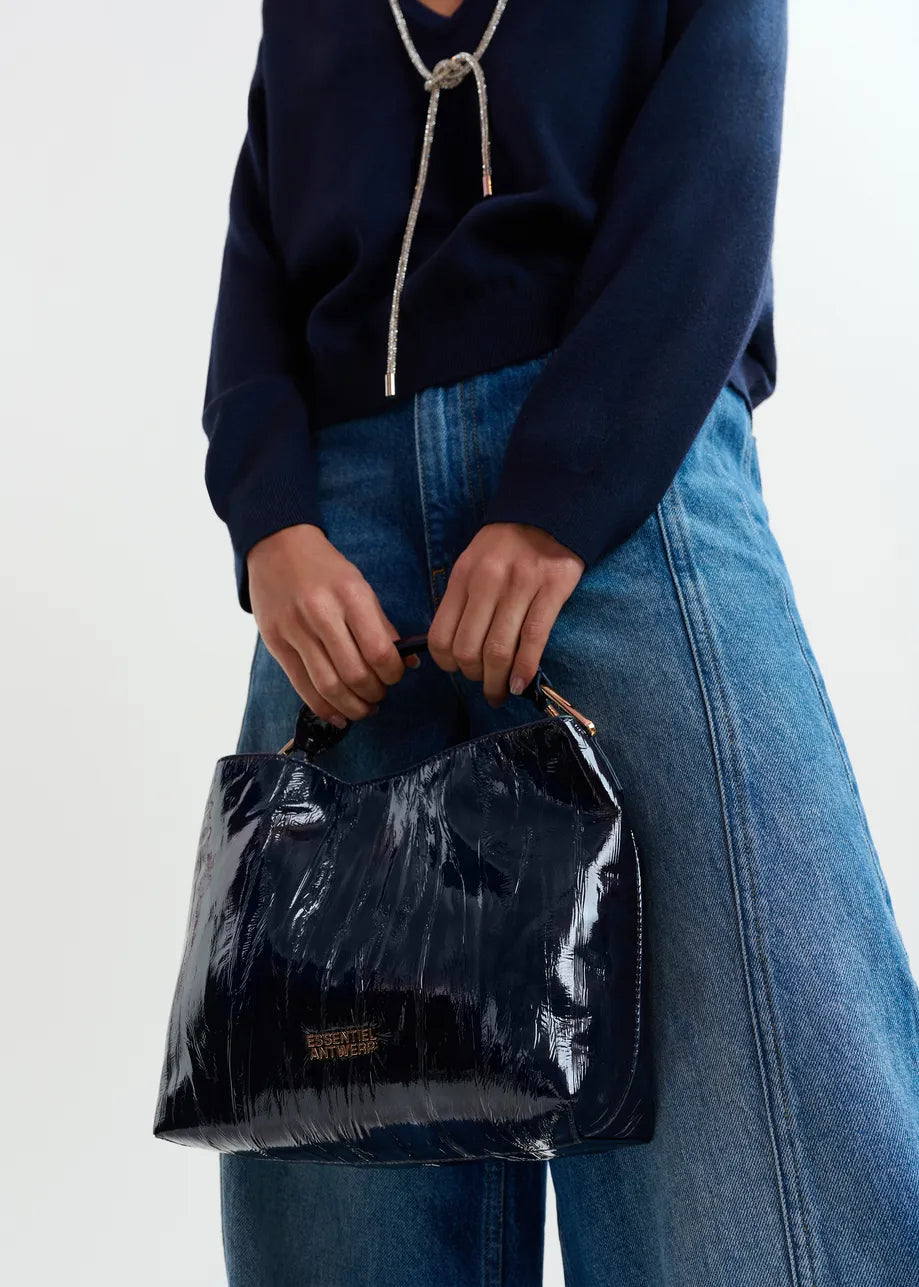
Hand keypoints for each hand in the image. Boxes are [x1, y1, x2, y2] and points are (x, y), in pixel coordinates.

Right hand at [247, 524, 417, 726]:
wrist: (277, 545)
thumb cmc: (325, 569)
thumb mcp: (360, 586)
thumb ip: (381, 625)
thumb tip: (407, 663)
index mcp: (351, 596)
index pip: (379, 651)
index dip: (392, 674)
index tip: (395, 676)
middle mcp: (322, 613)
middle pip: (354, 674)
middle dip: (373, 694)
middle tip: (379, 695)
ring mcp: (295, 630)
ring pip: (328, 686)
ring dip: (351, 707)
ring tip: (363, 709)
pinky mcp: (275, 643)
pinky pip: (302, 686)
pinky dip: (323, 708)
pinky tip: (338, 715)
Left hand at [427, 523, 583, 705]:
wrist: (549, 513)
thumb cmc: (506, 547)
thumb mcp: (472, 565)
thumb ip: (462, 602)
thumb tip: (454, 650)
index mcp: (463, 577)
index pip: (441, 636)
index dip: (447, 665)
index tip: (459, 672)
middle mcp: (487, 582)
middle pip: (468, 649)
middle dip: (474, 678)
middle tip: (485, 685)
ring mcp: (520, 585)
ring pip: (499, 649)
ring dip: (498, 681)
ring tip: (502, 692)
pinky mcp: (552, 589)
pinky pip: (533, 639)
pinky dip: (524, 669)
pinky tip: (521, 684)